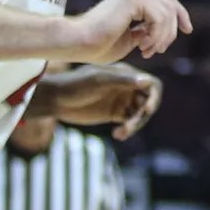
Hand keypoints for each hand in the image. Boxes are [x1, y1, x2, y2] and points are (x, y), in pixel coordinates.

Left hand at [45, 62, 163, 138]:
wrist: (56, 99)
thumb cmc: (76, 84)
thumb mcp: (98, 80)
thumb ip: (122, 80)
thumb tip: (147, 81)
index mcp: (127, 74)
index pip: (151, 85)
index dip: (154, 98)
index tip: (146, 111)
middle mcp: (128, 87)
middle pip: (148, 102)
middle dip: (142, 116)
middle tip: (129, 126)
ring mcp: (122, 101)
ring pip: (140, 115)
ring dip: (135, 125)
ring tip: (120, 133)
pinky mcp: (115, 114)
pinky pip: (129, 123)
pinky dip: (128, 130)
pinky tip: (117, 135)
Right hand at [59, 0, 190, 64]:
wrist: (77, 42)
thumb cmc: (97, 45)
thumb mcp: (130, 39)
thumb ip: (146, 32)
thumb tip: (164, 31)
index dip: (180, 13)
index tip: (188, 30)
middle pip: (170, 3)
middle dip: (172, 29)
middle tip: (157, 50)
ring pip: (167, 12)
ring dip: (162, 37)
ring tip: (147, 51)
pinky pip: (160, 17)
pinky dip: (156, 35)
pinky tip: (143, 46)